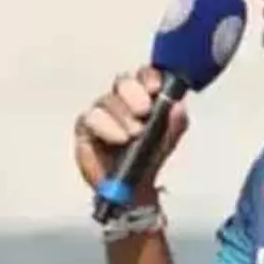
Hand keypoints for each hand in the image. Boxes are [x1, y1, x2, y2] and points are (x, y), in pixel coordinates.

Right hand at [73, 67, 188, 192]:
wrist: (132, 187)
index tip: (156, 89)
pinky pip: (91, 118)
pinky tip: (118, 138)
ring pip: (107, 100)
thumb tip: (178, 106)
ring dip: (122, 116)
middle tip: (144, 111)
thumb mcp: (167, 140)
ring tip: (133, 135)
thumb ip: (176, 123)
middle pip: (123, 82)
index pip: (144, 75)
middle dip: (134, 93)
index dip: (149, 77)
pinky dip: (106, 127)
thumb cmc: (148, 157)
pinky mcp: (85, 127)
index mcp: (142, 95)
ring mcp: (101, 111)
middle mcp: (120, 99)